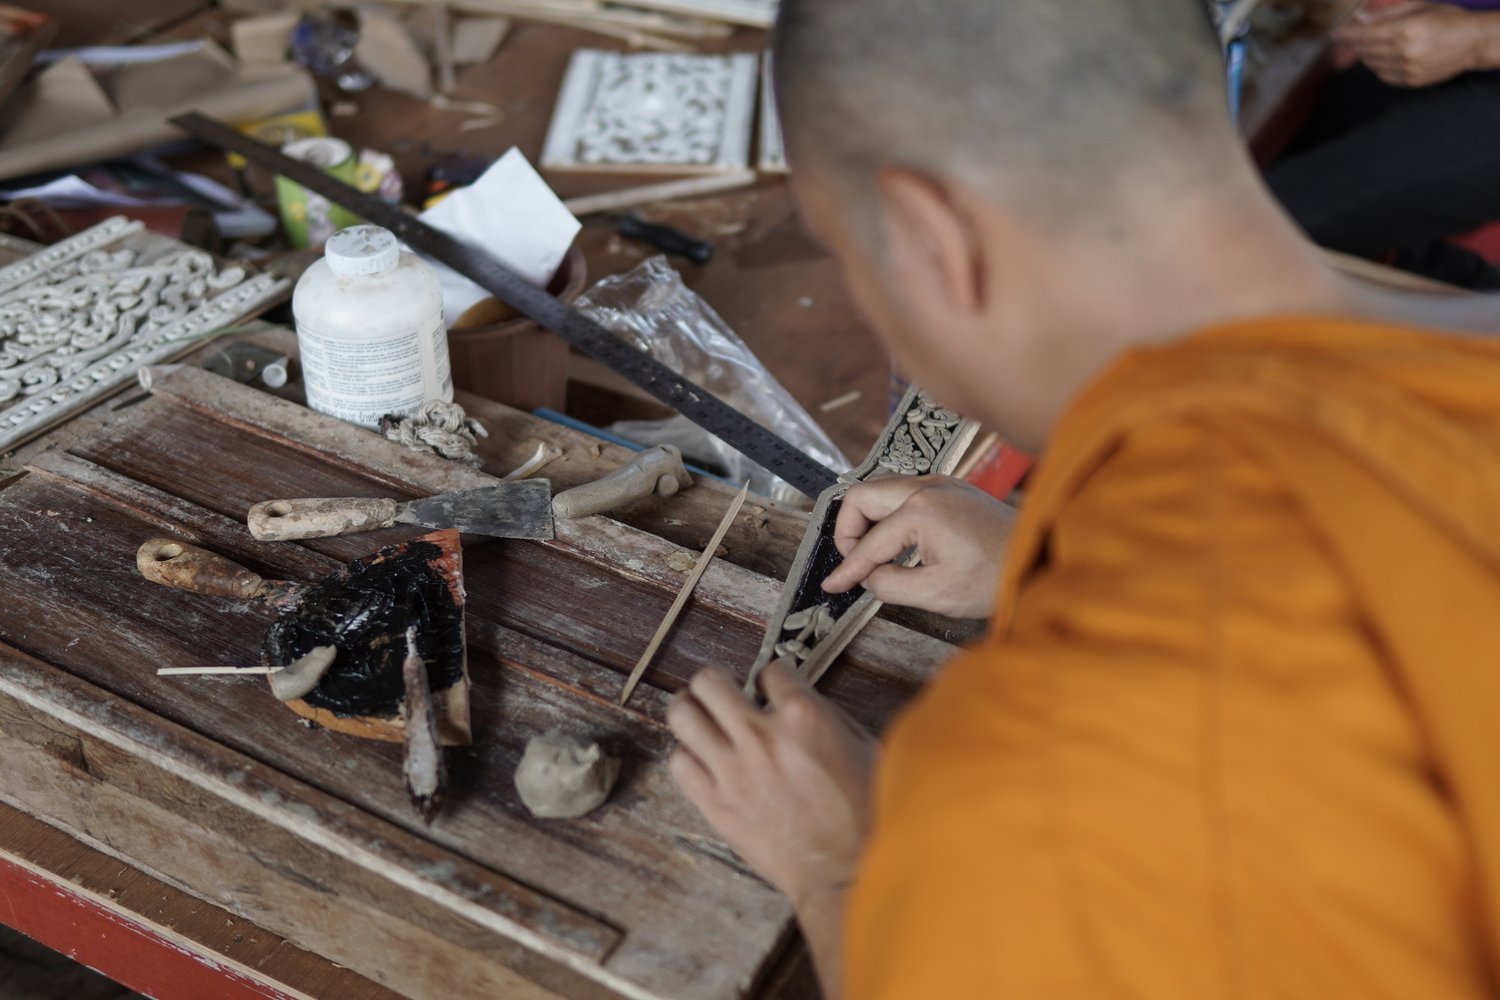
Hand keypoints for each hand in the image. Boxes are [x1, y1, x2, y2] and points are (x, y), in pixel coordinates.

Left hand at [667, 662, 875, 912]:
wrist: (848, 871)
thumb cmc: (865, 813)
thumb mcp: (862, 746)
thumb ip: (825, 715)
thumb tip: (798, 700)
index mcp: (804, 717)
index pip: (769, 671)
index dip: (771, 679)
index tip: (771, 689)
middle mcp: (762, 737)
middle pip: (709, 680)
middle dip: (717, 682)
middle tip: (723, 694)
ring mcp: (733, 771)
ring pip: (681, 715)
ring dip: (691, 711)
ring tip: (701, 718)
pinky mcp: (716, 805)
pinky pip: (678, 763)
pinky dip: (687, 757)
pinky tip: (703, 761)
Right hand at [821, 475, 1013, 618]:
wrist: (1042, 557)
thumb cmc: (997, 576)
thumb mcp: (937, 593)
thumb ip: (891, 585)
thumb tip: (868, 578)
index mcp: (921, 511)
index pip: (869, 544)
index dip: (847, 569)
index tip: (832, 585)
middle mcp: (927, 486)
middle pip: (862, 496)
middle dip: (848, 531)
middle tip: (853, 562)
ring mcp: (940, 482)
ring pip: (881, 490)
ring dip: (869, 521)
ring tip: (873, 556)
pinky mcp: (951, 487)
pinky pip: (904, 493)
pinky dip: (890, 515)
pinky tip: (899, 544)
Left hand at [1337, 1, 1499, 86]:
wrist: (1473, 42)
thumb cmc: (1447, 18)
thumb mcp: (1418, 7)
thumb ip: (1386, 14)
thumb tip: (1359, 17)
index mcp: (1404, 30)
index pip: (1362, 35)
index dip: (1346, 34)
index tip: (1336, 33)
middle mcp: (1403, 52)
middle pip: (1363, 50)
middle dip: (1355, 42)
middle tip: (1352, 35)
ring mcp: (1406, 70)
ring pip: (1371, 64)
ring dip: (1367, 54)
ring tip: (1374, 43)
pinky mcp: (1410, 82)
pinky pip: (1382, 75)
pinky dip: (1379, 65)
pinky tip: (1387, 55)